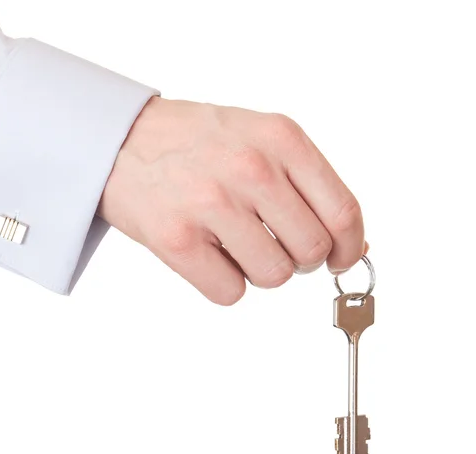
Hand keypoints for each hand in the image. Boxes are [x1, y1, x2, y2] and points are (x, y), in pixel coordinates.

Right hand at [98, 97, 366, 304]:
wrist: (121, 140)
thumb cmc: (196, 144)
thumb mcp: (260, 140)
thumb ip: (308, 187)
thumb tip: (355, 247)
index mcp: (281, 139)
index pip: (342, 212)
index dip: (349, 248)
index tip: (339, 260)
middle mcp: (250, 168)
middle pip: (310, 252)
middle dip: (297, 258)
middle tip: (270, 243)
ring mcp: (211, 203)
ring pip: (273, 277)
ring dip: (258, 269)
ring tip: (231, 242)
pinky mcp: (177, 239)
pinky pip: (230, 293)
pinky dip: (223, 282)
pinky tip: (207, 254)